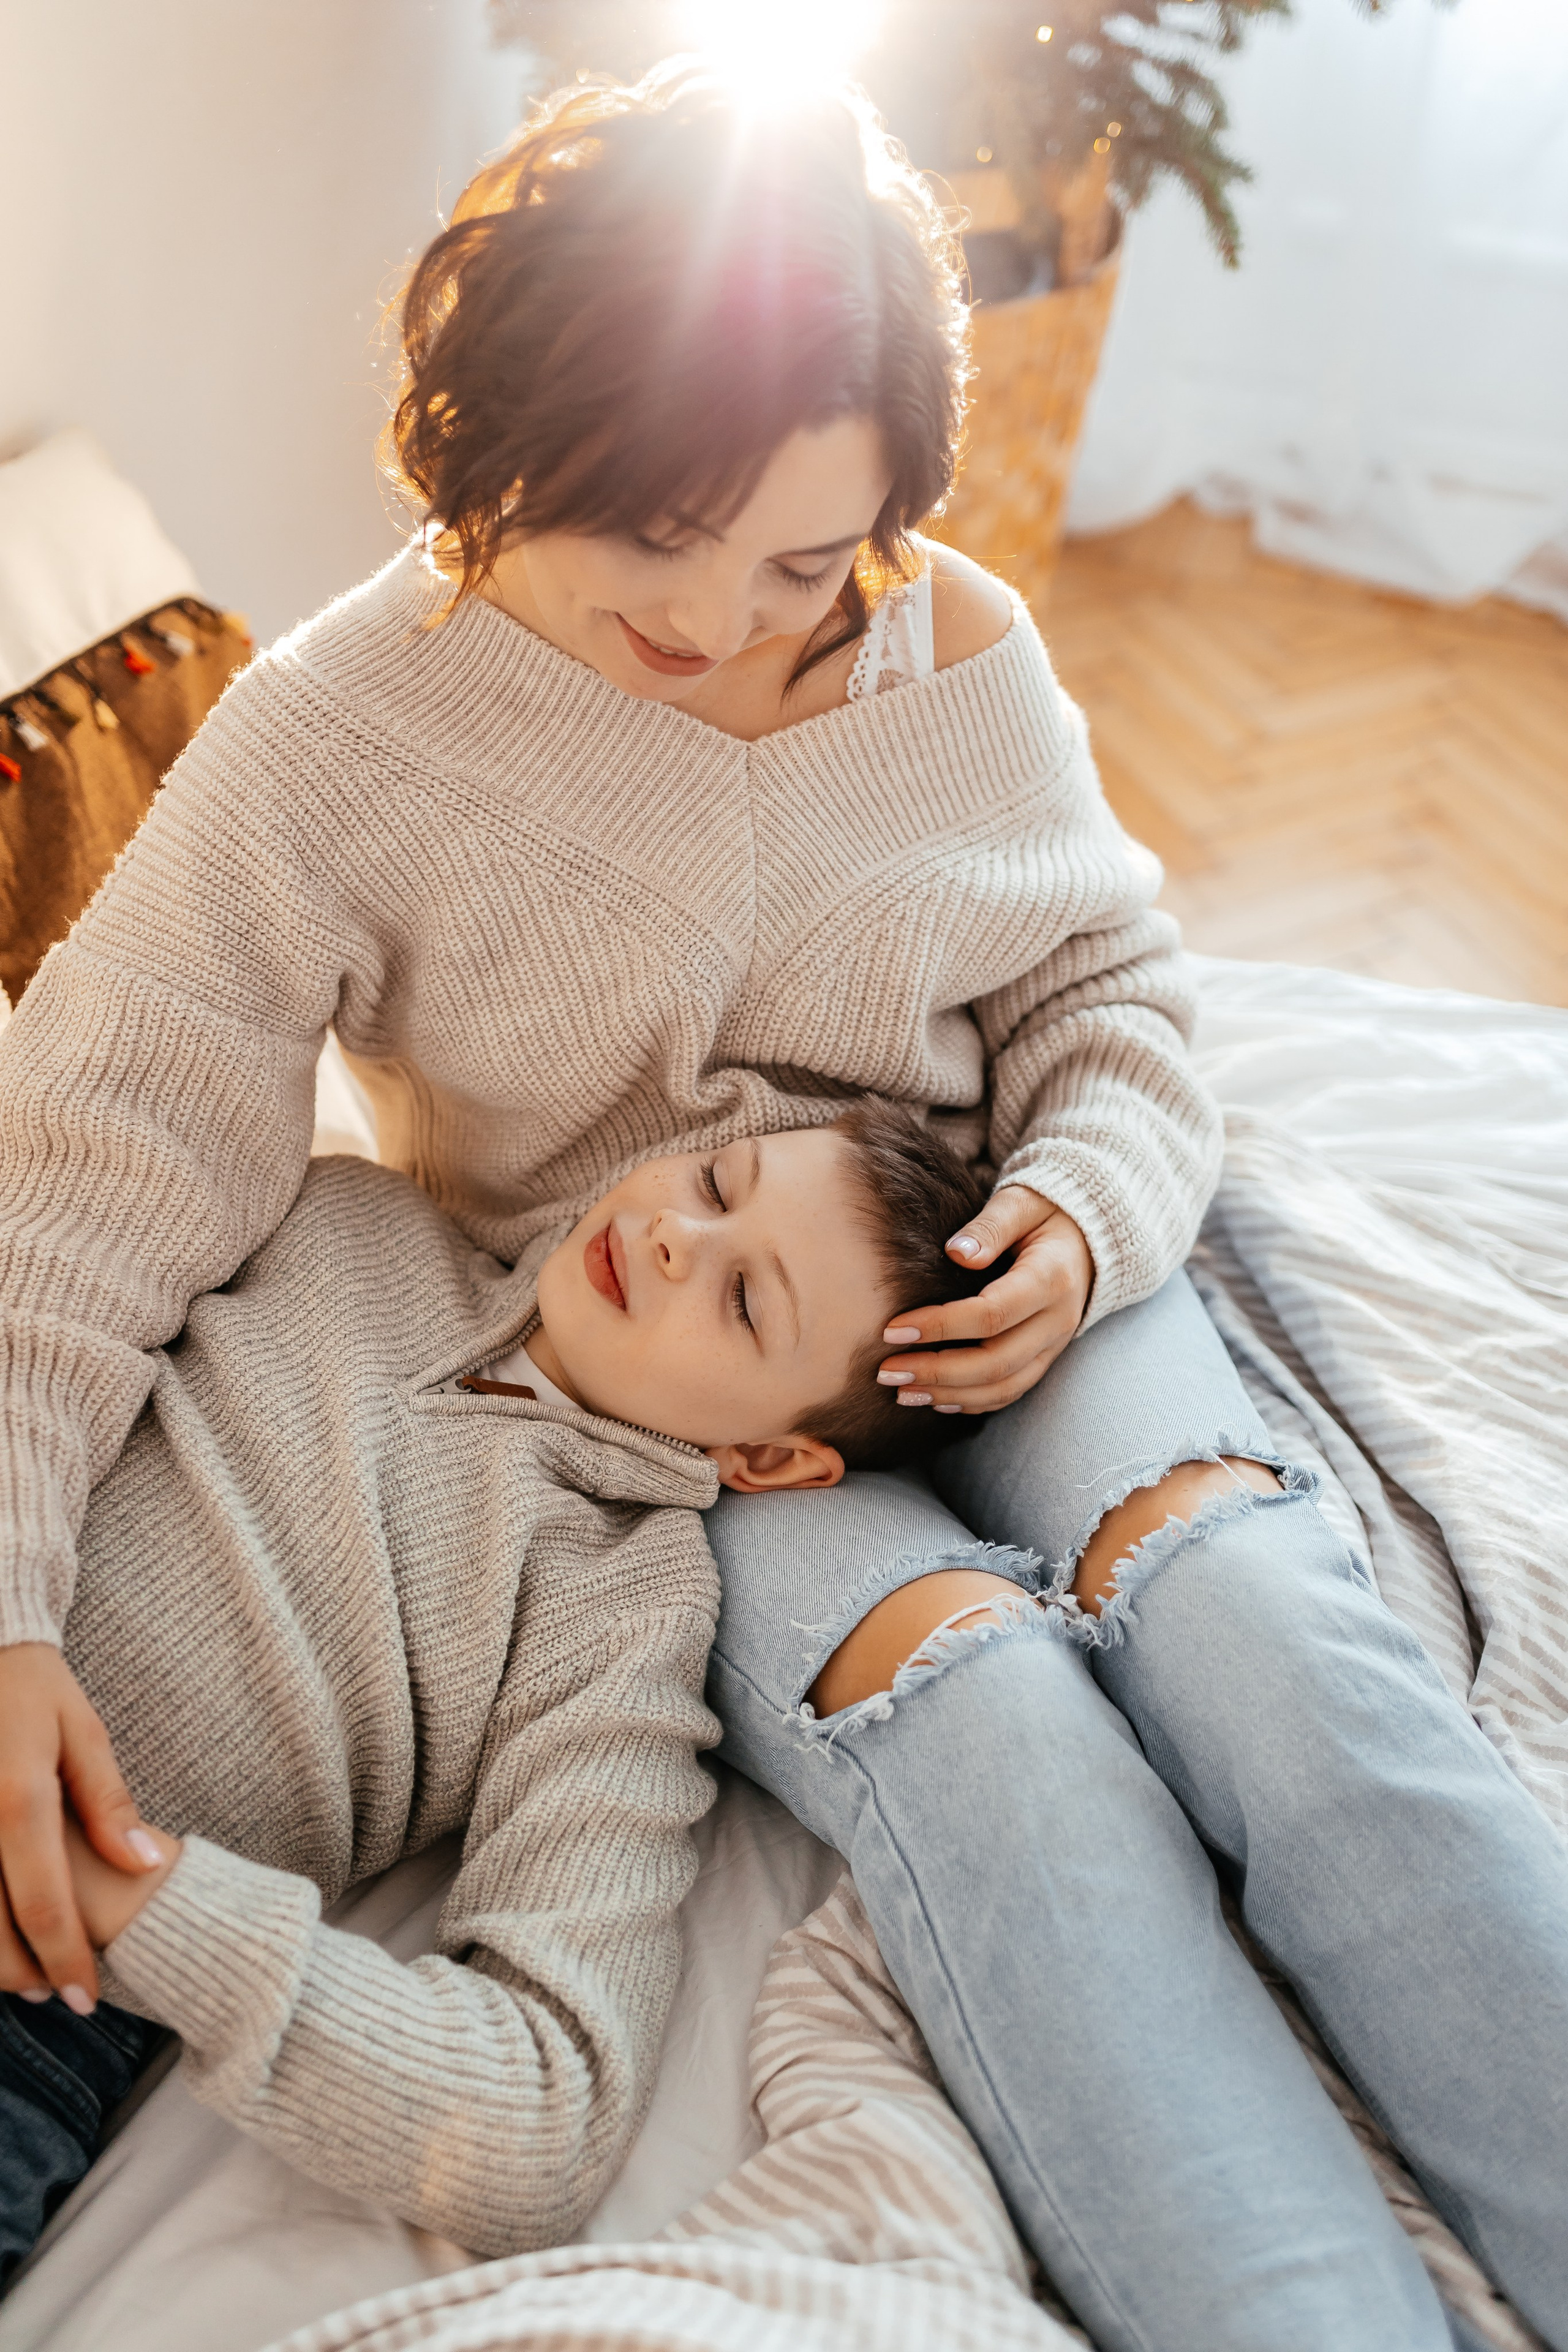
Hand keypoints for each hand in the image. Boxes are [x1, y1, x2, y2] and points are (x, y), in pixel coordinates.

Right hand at [0, 1644, 166, 2010]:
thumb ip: (109, 1803)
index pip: (42, 1900)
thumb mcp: (82, 1733)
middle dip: (25, 1974)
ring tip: (28, 1980)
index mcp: (17, 1797)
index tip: (86, 1997)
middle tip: (60, 1996)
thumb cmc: (34, 1691)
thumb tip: (146, 1864)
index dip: (65, 1958)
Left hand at [876, 1187, 1092, 1415]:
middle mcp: (1057, 1321)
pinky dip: (972, 1401)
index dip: (940, 1326)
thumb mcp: (1020, 1203)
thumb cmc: (1043, 1213)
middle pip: (996, 1363)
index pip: (992, 1314)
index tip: (893, 1329)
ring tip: (902, 1392)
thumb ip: (990, 1226)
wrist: (1086, 1238)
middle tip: (887, 1371)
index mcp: (1051, 1279)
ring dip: (949, 1394)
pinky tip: (935, 1398)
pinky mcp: (1045, 1358)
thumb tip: (956, 1253)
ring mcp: (1054, 1345)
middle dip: (937, 1371)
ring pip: (1003, 1387)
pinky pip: (1011, 1392)